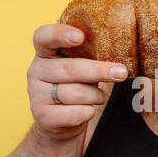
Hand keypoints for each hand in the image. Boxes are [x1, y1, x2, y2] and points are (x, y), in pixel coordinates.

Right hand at [28, 24, 127, 139]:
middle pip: (70, 69)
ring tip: (98, 97)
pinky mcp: (43, 116)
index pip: (43, 36)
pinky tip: (88, 110)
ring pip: (76, 93)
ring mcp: (36, 94)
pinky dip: (88, 112)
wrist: (61, 121)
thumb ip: (90, 55)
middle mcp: (36, 70)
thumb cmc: (77, 85)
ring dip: (95, 96)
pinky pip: (75, 112)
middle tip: (121, 72)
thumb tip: (120, 49)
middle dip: (99, 71)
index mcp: (45, 51)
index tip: (80, 36)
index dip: (60, 34)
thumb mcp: (81, 66)